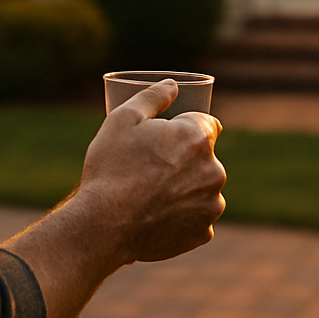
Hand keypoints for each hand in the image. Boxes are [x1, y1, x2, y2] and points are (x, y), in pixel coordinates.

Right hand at [74, 79, 226, 264]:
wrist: (104, 226)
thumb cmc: (111, 168)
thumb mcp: (123, 119)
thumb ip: (153, 97)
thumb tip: (172, 85)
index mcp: (197, 138)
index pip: (207, 123)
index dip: (184, 128)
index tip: (165, 138)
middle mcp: (214, 171)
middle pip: (204, 158)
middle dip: (185, 159)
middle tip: (151, 168)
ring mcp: (211, 205)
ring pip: (202, 188)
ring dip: (186, 188)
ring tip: (151, 195)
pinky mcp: (203, 233)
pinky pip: (196, 218)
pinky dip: (182, 216)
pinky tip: (156, 217)